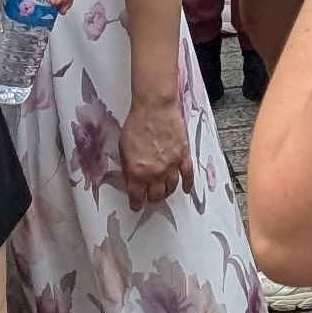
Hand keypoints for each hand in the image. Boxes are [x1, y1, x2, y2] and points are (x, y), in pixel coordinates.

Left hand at [117, 76, 192, 203]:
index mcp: (137, 173)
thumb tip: (131, 180)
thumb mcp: (123, 149)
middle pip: (156, 195)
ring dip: (166, 192)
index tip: (136, 205)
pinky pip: (187, 175)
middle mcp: (155, 173)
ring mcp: (171, 166)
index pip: (137, 197)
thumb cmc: (136, 124)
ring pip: (171, 188)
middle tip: (150, 197)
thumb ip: (128, 168)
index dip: (136, 204)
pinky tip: (185, 189)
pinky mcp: (183, 156)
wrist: (154, 107)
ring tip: (163, 192)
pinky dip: (187, 184)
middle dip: (151, 198)